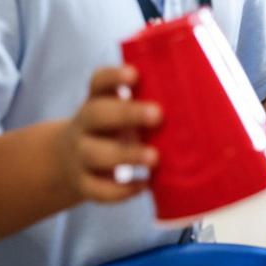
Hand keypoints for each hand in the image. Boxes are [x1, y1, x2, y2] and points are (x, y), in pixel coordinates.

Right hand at [57, 66, 159, 202]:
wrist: (68, 161)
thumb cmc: (112, 131)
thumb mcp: (120, 114)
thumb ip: (146, 106)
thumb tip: (197, 105)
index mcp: (97, 101)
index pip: (99, 82)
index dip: (114, 77)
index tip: (135, 74)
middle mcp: (84, 125)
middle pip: (96, 114)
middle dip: (126, 114)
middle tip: (158, 114)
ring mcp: (79, 155)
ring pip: (94, 153)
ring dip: (126, 155)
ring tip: (154, 158)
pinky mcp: (81, 183)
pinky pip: (96, 189)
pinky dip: (120, 191)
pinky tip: (144, 186)